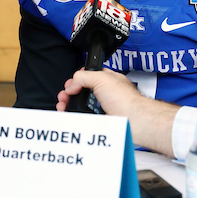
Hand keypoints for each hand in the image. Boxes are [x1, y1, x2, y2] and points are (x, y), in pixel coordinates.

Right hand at [57, 69, 179, 156]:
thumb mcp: (101, 78)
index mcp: (108, 80)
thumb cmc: (126, 100)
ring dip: (70, 105)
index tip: (71, 84)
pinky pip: (84, 119)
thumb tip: (72, 84)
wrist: (133, 121)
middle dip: (70, 93)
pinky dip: (75, 117)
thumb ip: (84, 77)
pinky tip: (70, 114)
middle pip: (82, 92)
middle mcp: (105, 94)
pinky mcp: (100, 121)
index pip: (89, 76)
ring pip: (81, 106)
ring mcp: (102, 108)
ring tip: (63, 105)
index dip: (78, 79)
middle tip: (64, 96)